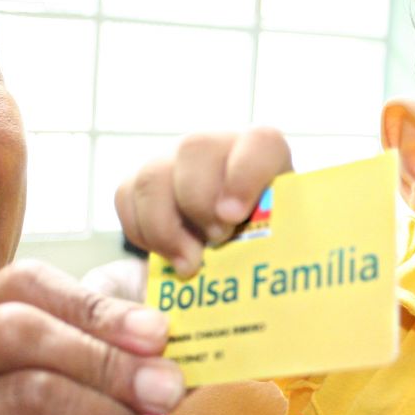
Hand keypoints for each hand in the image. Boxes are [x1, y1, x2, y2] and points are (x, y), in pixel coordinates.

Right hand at [115, 127, 291, 275]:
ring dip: (165, 225)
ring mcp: (178, 162)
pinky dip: (141, 232)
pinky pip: (127, 195)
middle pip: (195, 147)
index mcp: (266, 157)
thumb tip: (288, 272)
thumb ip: (284, 244)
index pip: (259, 141)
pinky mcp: (146, 184)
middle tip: (216, 241)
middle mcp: (220, 149)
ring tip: (189, 263)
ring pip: (153, 173)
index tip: (234, 216)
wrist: (234, 263)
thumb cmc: (267, 256)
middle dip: (198, 199)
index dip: (244, 173)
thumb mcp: (285, 245)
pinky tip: (166, 256)